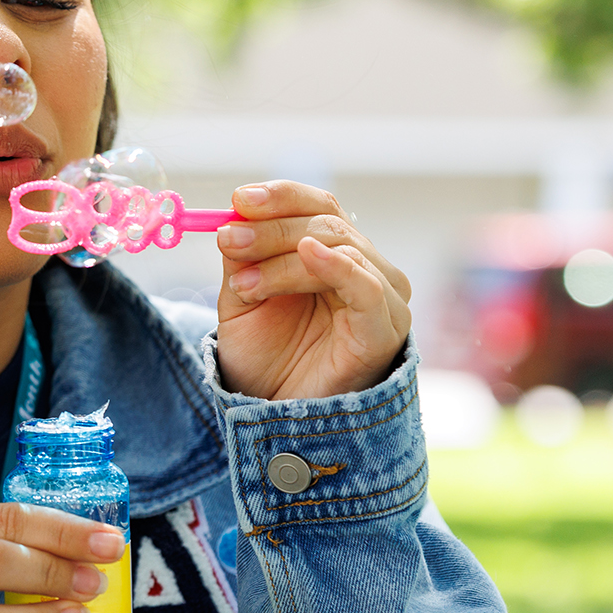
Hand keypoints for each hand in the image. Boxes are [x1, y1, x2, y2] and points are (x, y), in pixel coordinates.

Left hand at [214, 181, 412, 401]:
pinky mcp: (384, 329)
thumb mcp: (243, 295)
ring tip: (242, 284)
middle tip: (228, 240)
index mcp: (335, 254)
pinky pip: (367, 287)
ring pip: (337, 248)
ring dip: (282, 258)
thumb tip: (235, 212)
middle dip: (270, 229)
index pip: (319, 205)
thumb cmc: (265, 357)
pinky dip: (337, 265)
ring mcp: (382, 298)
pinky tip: (307, 254)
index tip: (239, 200)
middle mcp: (367, 268)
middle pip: (325, 223)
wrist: (275, 416)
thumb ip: (243, 254)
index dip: (281, 196)